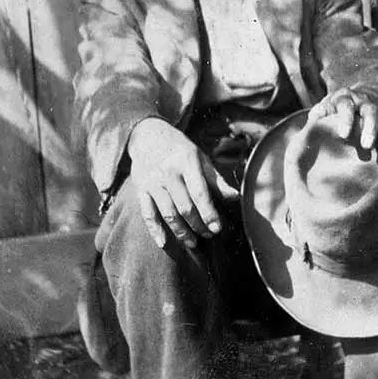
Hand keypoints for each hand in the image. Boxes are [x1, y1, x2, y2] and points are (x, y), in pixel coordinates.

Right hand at [127, 118, 239, 249]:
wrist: (147, 135)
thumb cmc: (180, 150)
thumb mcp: (200, 158)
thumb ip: (217, 180)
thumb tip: (237, 197)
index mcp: (187, 162)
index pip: (200, 192)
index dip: (209, 213)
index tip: (218, 228)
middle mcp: (169, 173)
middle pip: (185, 207)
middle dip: (198, 225)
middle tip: (209, 235)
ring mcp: (153, 182)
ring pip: (168, 213)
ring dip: (181, 232)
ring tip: (193, 243)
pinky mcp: (140, 189)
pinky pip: (148, 214)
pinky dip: (155, 230)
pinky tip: (164, 243)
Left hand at [308, 88, 377, 149]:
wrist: (350, 104)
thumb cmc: (330, 114)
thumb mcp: (322, 112)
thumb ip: (316, 118)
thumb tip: (312, 124)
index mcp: (343, 99)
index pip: (346, 106)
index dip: (346, 119)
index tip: (343, 134)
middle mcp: (362, 102)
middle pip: (369, 111)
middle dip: (369, 127)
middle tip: (366, 144)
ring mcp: (377, 110)